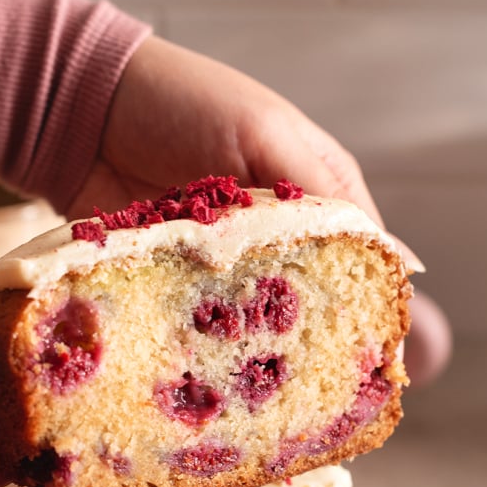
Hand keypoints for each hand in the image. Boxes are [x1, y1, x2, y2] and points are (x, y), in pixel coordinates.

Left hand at [72, 36, 445, 381]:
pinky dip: (202, 337)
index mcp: (318, 190)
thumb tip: (402, 262)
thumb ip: (324, 199)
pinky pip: (201, 319)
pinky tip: (204, 363)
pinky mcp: (180, 279)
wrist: (84, 110)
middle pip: (309, 298)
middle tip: (309, 384)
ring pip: (255, 319)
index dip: (366, 309)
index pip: (362, 259)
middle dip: (307, 337)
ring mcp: (227, 260)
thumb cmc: (185, 101)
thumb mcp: (266, 137)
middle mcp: (279, 231)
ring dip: (251, 344)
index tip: (370, 361)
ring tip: (256, 382)